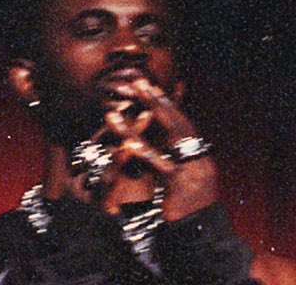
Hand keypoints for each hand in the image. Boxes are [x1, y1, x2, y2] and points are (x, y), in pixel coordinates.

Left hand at [103, 78, 217, 220]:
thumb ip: (178, 151)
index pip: (181, 121)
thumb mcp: (187, 173)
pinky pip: (159, 167)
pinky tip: (126, 145)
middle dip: (155, 101)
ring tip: (113, 113)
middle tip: (137, 83)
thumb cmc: (190, 201)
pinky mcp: (181, 187)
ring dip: (135, 126)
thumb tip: (165, 134)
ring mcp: (193, 170)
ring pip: (164, 141)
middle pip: (176, 122)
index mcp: (199, 152)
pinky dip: (143, 154)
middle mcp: (200, 157)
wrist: (203, 234)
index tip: (148, 85)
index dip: (164, 102)